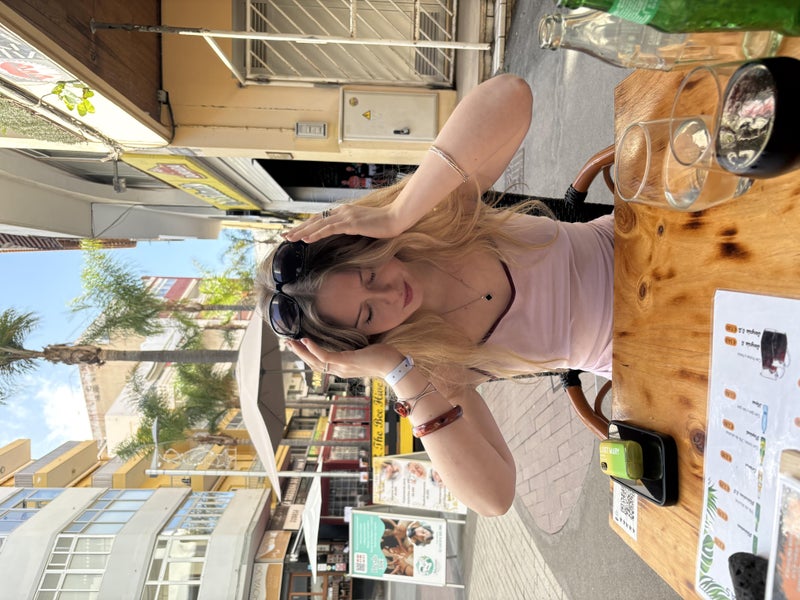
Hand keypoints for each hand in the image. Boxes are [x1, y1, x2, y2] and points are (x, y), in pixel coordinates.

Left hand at [283, 203, 404, 243]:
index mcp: (344, 211)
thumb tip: (343, 234)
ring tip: (290, 238)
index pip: (321, 218)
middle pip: (315, 219)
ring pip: (318, 224)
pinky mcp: (350, 223)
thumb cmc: (383, 224)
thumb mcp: (364, 225)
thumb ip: (352, 227)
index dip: (306, 225)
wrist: (396, 218)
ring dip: (302, 231)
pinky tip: (306, 239)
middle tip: (284, 235)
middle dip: (298, 228)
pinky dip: (316, 234)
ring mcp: (346, 216)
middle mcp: (342, 211)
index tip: (295, 232)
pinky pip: (329, 229)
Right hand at [285, 338, 403, 379]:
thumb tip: (352, 340)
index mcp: (342, 368)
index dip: (307, 355)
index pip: (320, 363)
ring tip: (290, 341)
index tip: (298, 345)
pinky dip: (314, 349)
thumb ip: (354, 349)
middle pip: (313, 363)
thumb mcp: (364, 351)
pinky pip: (325, 356)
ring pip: (315, 361)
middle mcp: (339, 370)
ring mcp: (341, 367)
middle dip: (299, 353)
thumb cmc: (382, 357)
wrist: (393, 366)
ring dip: (301, 351)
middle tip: (286, 342)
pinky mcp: (345, 361)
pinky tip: (306, 340)